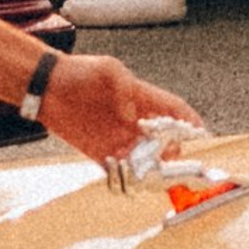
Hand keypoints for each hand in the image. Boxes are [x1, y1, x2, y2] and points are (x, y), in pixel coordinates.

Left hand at [39, 50, 202, 167]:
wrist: (47, 87)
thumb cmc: (79, 72)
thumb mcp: (108, 69)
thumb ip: (125, 89)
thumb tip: (132, 115)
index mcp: (142, 98)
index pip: (173, 110)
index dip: (189, 122)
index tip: (200, 133)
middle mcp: (133, 121)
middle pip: (164, 139)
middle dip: (173, 150)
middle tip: (171, 158)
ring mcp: (117, 137)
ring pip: (144, 158)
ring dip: (151, 168)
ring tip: (153, 174)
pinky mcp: (99, 151)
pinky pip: (118, 170)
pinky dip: (126, 177)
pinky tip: (129, 179)